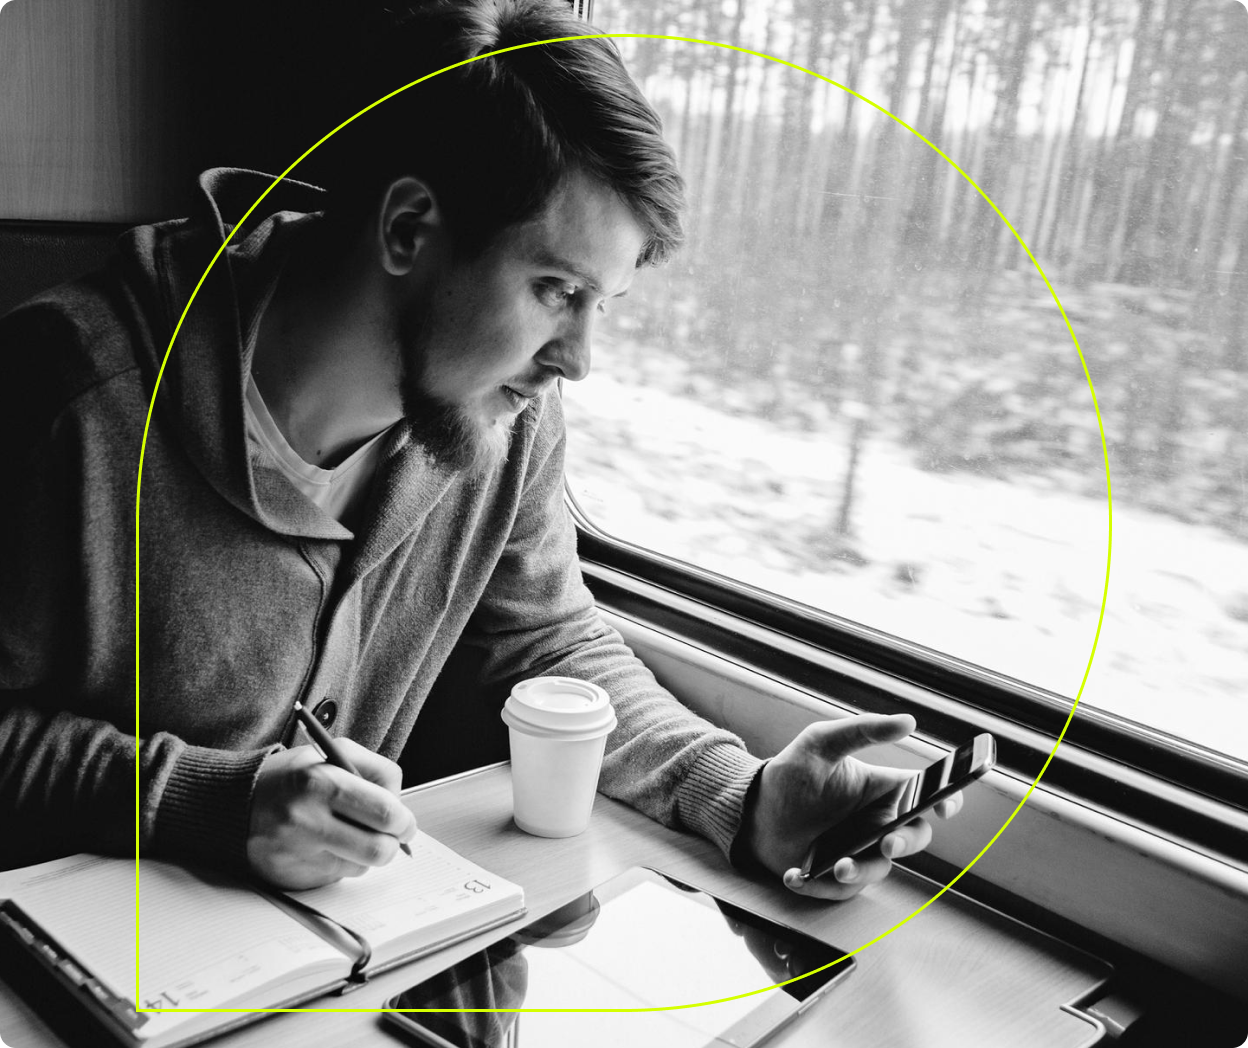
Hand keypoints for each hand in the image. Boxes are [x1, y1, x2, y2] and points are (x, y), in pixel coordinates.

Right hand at [246, 742, 417, 888]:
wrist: (232, 805)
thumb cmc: (289, 777)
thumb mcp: (332, 752)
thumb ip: (375, 769)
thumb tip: (400, 802)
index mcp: (320, 783)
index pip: (384, 812)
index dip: (403, 820)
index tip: (404, 820)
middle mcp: (306, 821)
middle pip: (378, 849)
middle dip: (394, 843)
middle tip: (393, 834)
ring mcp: (297, 854)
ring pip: (361, 867)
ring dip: (365, 853)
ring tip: (348, 833)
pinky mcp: (291, 878)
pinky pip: (337, 877)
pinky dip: (341, 863)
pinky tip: (326, 845)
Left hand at [740, 714, 961, 900]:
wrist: (755, 808)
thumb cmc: (793, 772)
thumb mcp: (821, 742)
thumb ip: (862, 730)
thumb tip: (908, 721)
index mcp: (882, 789)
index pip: (926, 794)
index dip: (946, 800)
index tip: (942, 805)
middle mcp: (878, 822)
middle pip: (913, 836)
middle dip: (906, 842)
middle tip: (886, 842)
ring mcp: (860, 850)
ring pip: (879, 868)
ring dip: (861, 870)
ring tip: (837, 867)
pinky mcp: (837, 876)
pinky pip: (840, 889)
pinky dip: (818, 886)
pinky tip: (795, 875)